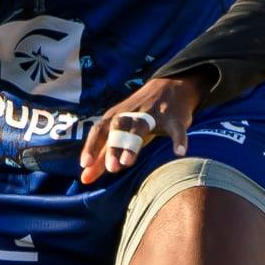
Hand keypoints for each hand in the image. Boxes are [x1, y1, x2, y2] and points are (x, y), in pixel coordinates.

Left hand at [78, 71, 210, 184]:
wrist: (172, 86)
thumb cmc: (140, 116)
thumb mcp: (120, 133)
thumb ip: (102, 155)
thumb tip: (84, 179)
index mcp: (116, 118)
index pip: (99, 130)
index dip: (91, 146)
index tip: (85, 164)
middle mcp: (132, 114)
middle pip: (118, 128)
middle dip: (113, 146)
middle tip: (111, 168)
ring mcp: (154, 115)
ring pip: (141, 127)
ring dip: (133, 144)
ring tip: (128, 162)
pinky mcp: (174, 118)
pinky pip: (176, 129)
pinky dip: (179, 139)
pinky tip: (179, 152)